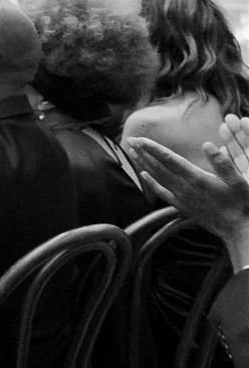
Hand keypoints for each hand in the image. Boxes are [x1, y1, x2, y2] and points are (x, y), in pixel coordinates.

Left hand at [128, 120, 248, 258]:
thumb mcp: (238, 180)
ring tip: (132, 152)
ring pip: (157, 178)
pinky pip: (162, 193)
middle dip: (144, 153)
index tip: (141, 139)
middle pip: (158, 167)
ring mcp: (181, 198)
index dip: (154, 149)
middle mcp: (185, 188)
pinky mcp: (182, 206)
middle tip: (131, 140)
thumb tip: (207, 144)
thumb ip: (223, 162)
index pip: (170, 160)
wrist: (238, 228)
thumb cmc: (241, 203)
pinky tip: (143, 175)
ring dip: (143, 164)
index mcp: (197, 179)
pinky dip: (151, 183)